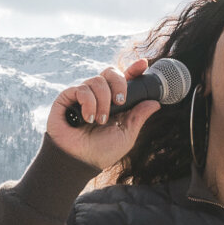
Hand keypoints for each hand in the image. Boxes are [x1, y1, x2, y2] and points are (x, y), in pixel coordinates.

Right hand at [47, 57, 164, 172]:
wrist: (79, 160)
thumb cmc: (101, 151)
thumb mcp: (126, 134)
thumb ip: (138, 117)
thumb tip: (155, 102)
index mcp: (114, 102)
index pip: (124, 79)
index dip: (134, 69)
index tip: (143, 64)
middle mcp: (99, 95)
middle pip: (110, 72)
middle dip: (118, 83)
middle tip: (120, 101)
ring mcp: (83, 95)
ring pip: (97, 80)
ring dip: (102, 101)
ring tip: (99, 121)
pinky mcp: (67, 97)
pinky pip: (82, 89)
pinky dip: (88, 103)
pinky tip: (87, 118)